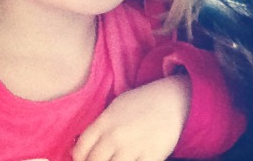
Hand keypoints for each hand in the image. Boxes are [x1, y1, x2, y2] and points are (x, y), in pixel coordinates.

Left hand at [72, 75, 190, 160]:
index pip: (80, 150)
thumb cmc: (144, 102)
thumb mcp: (117, 107)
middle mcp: (115, 135)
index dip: (79, 160)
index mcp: (105, 121)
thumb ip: (100, 126)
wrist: (174, 98)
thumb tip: (81, 149)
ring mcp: (133, 147)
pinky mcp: (151, 156)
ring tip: (118, 160)